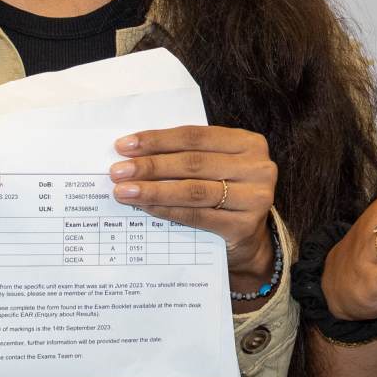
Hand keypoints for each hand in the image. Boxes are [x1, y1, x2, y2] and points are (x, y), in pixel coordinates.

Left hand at [111, 126, 276, 289]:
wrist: (250, 239)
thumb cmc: (225, 194)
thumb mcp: (216, 167)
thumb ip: (187, 156)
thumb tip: (134, 155)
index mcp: (248, 143)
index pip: (195, 137)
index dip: (158, 140)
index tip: (124, 146)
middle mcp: (258, 167)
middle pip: (193, 163)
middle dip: (150, 166)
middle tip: (118, 171)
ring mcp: (255, 198)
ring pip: (194, 190)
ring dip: (154, 190)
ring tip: (125, 191)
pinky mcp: (245, 226)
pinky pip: (197, 216)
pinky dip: (168, 211)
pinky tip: (146, 208)